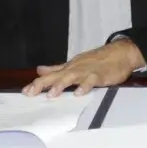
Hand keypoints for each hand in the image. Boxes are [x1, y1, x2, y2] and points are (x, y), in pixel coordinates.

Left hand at [22, 40, 144, 97]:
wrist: (120, 52)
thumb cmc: (98, 60)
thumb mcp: (75, 64)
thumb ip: (57, 68)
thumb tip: (40, 70)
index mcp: (69, 67)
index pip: (51, 75)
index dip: (38, 83)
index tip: (25, 92)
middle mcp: (75, 68)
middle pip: (57, 76)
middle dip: (43, 84)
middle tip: (31, 92)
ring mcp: (87, 71)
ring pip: (72, 77)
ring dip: (61, 85)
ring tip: (51, 94)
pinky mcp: (100, 75)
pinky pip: (91, 80)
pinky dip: (85, 86)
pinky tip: (79, 93)